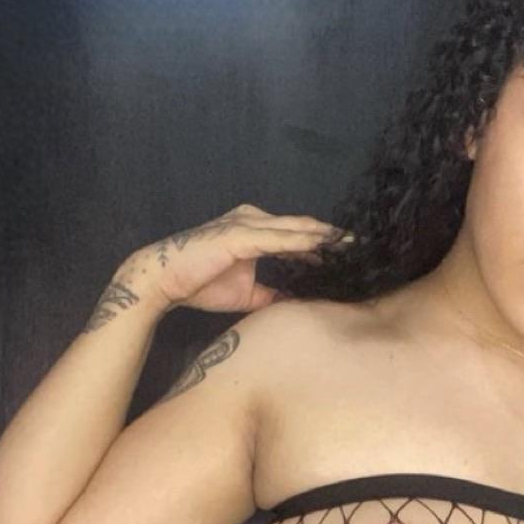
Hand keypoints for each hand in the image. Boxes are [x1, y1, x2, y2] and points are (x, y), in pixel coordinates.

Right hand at [116, 204, 348, 314]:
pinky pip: (278, 238)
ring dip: (323, 235)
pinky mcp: (240, 234)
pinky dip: (302, 241)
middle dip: (330, 235)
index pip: (297, 234)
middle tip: (359, 243)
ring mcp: (247, 223)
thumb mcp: (247, 294)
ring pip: (294, 228)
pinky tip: (322, 246)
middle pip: (301, 226)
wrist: (163, 281)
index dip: (323, 242)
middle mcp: (253, 219)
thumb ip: (272, 294)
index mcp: (255, 229)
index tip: (348, 251)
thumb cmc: (200, 284)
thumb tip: (293, 304)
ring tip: (349, 242)